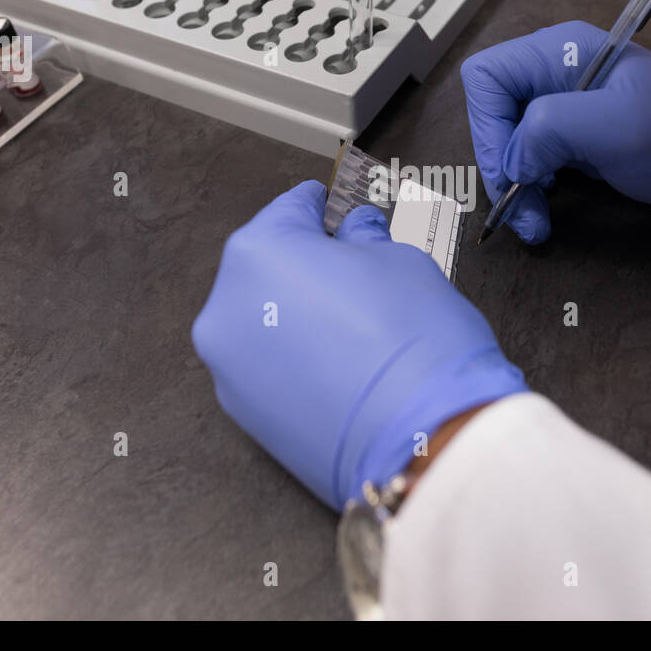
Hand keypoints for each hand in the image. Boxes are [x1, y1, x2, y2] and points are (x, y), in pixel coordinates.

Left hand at [192, 180, 526, 508]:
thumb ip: (363, 239)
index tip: (338, 210)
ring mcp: (228, 369)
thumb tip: (354, 232)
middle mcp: (225, 308)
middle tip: (354, 271)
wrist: (426, 442)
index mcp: (258, 252)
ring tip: (352, 327)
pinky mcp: (245, 417)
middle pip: (267, 269)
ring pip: (263, 322)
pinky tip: (341, 367)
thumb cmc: (416, 339)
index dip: (322, 208)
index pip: (290, 211)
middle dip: (306, 265)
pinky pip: (268, 369)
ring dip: (297, 315)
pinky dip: (296, 360)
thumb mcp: (400, 260)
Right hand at [461, 20, 650, 243]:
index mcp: (560, 52)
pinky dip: (530, 189)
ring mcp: (562, 104)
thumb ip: (550, 129)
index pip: (486, 77)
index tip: (510, 170)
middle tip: (520, 210)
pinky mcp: (572, 135)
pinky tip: (544, 210)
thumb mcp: (617, 126)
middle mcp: (554, 72)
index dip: (486, 125)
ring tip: (534, 221)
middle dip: (499, 166)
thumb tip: (512, 159)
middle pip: (492, 114)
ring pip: (507, 143)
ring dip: (513, 186)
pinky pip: (530, 159)